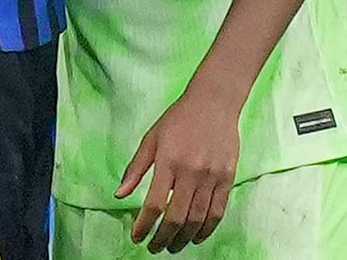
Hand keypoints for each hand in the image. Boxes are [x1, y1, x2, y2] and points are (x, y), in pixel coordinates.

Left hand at [115, 90, 239, 253]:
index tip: (137, 236)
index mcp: (168, 160)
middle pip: (176, 217)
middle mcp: (190, 171)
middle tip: (154, 247)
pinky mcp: (227, 179)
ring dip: (183, 239)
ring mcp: (211, 177)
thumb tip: (120, 194)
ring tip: (172, 246)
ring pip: (197, 220)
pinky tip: (196, 236)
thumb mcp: (152, 137)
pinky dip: (206, 230)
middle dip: (163, 238)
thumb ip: (136, 168)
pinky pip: (217, 213)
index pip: (154, 203)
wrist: (214, 102)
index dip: (144, 225)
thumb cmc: (179, 118)